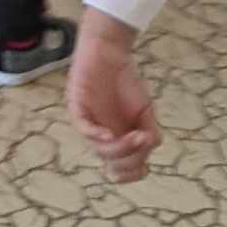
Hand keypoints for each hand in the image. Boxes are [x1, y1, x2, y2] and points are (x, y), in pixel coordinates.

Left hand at [68, 11, 160, 181]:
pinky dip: (95, 134)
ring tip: (138, 136)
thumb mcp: (145, 111)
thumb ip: (149, 131)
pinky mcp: (77, 107)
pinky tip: (109, 135)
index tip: (145, 169)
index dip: (131, 174)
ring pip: (100, 148)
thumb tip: (149, 146)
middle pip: (111, 162)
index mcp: (117, 140)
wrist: (110, 52)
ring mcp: (88, 123)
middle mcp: (101, 135)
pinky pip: (83, 127)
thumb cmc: (126, 81)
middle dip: (129, 161)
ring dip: (121, 147)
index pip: (120, 169)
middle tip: (143, 144)